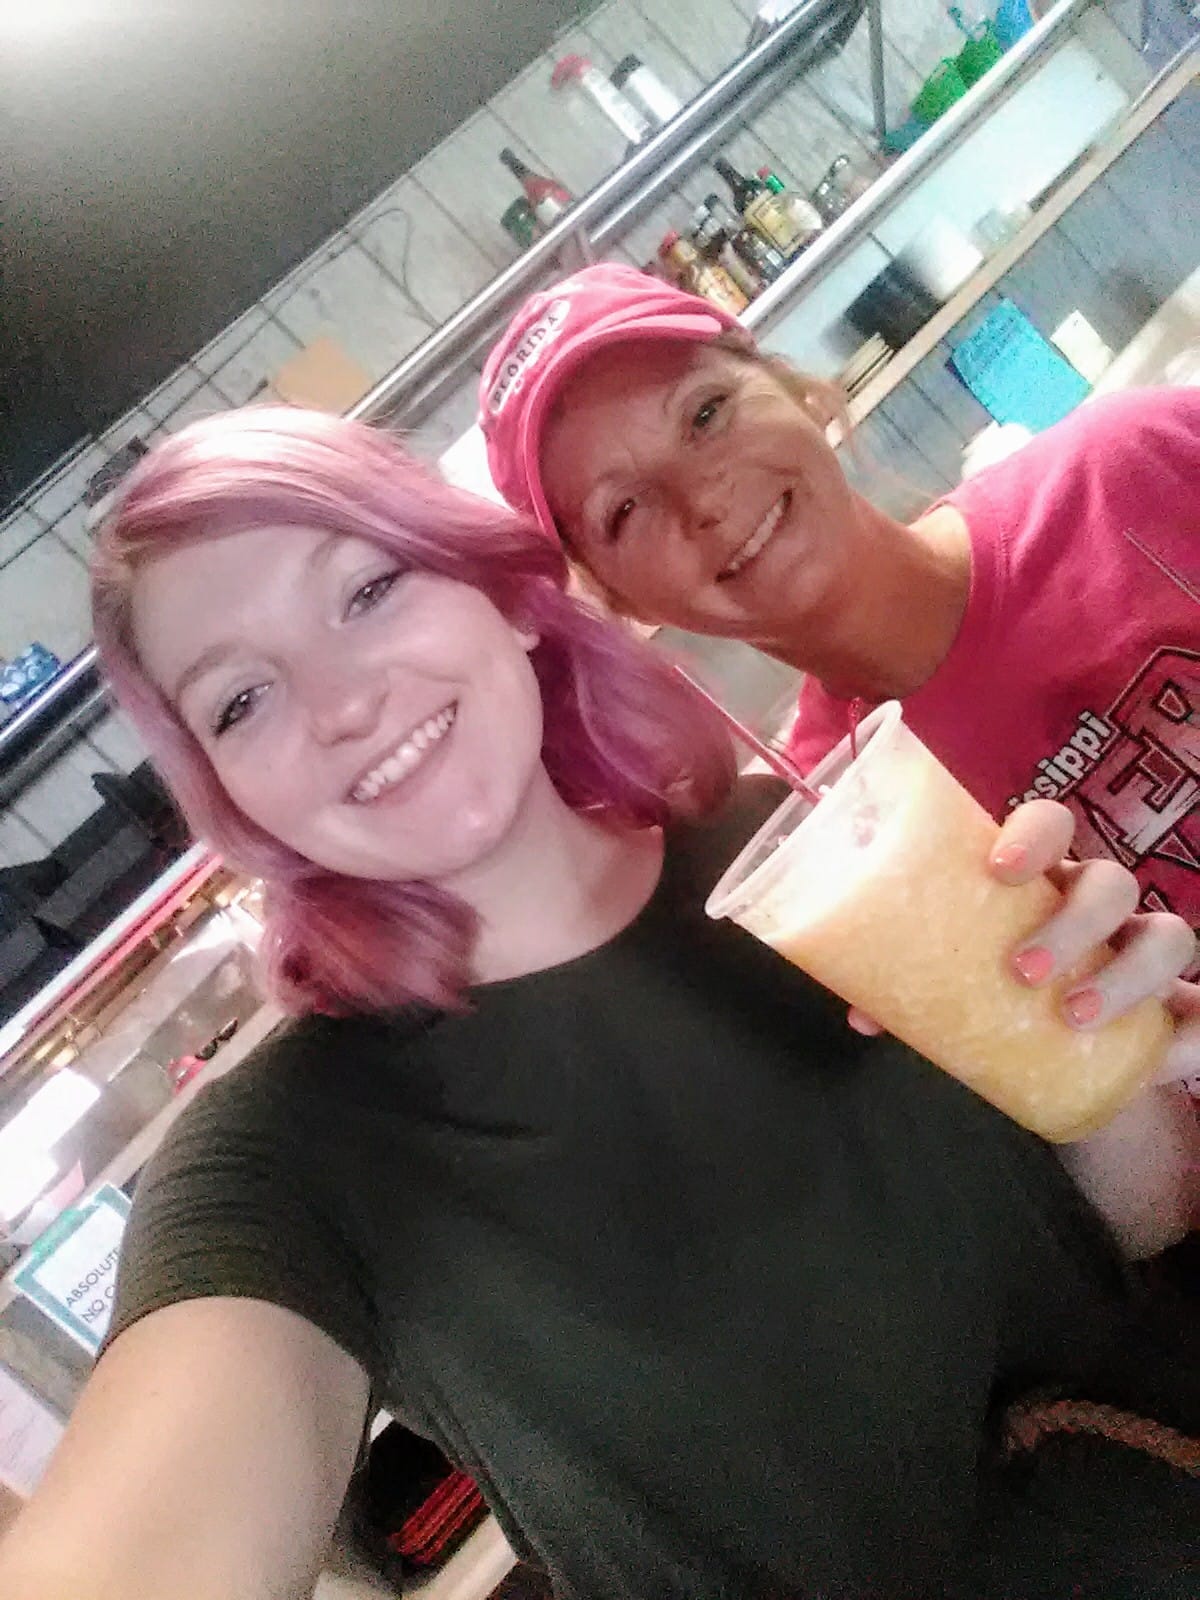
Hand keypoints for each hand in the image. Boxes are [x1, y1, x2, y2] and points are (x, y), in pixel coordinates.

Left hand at [849, 799, 1198, 1082]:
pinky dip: (1190, 1029)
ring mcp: (1147, 953)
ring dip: (1125, 973)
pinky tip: (1164, 1054)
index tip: (1000, 869)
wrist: (1067, 1062)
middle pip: (1110, 882)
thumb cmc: (1003, 999)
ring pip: (1169, 934)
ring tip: (1073, 1016)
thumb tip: (862, 1014)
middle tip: (1023, 969)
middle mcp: (1102, 908)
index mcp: (1044, 884)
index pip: (1051, 827)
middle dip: (1072, 920)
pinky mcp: (1182, 1008)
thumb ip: (916, 993)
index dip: (1033, 835)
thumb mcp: (959, 989)